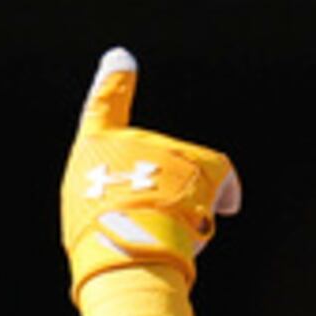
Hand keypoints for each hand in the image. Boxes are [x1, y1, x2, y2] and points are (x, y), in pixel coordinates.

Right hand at [60, 47, 241, 315]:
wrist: (129, 255)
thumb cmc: (104, 248)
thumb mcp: (92, 221)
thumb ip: (121, 202)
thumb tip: (177, 201)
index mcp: (93, 148)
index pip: (103, 106)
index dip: (113, 83)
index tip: (120, 60)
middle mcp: (131, 139)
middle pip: (150, 167)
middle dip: (153, 200)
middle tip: (139, 231)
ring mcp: (167, 148)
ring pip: (183, 181)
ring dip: (181, 210)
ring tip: (166, 236)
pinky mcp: (203, 162)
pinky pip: (221, 180)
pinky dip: (223, 196)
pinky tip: (223, 210)